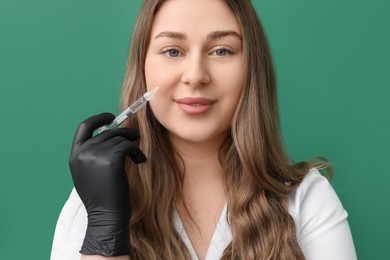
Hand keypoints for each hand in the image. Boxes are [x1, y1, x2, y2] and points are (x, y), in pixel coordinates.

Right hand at [69, 113, 145, 255]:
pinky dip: (137, 152)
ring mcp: (95, 155)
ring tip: (137, 157)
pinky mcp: (110, 159)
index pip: (84, 127)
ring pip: (119, 139)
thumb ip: (95, 154)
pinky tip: (140, 161)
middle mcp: (82, 153)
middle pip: (107, 131)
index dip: (98, 119)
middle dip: (124, 133)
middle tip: (135, 138)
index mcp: (75, 156)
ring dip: (132, 145)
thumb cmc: (103, 198)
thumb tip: (112, 136)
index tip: (111, 116)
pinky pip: (128, 146)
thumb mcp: (90, 173)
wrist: (106, 217)